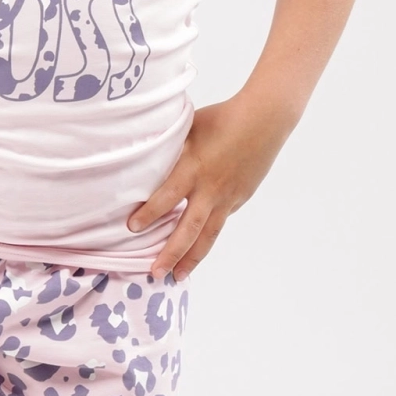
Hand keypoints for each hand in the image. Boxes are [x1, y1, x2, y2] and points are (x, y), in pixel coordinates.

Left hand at [126, 94, 292, 282]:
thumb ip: (170, 151)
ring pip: (208, 235)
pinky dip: (207, 239)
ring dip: (191, 258)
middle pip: (188, 228)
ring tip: (177, 276)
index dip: (149, 214)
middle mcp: (210, 188)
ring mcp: (227, 197)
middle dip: (170, 253)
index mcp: (193, 167)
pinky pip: (219, 223)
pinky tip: (196, 251)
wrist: (264, 120)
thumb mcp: (188, 131)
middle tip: (154, 272)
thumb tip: (142, 163)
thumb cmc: (221, 119)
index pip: (167, 197)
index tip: (132, 228)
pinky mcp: (239, 200)